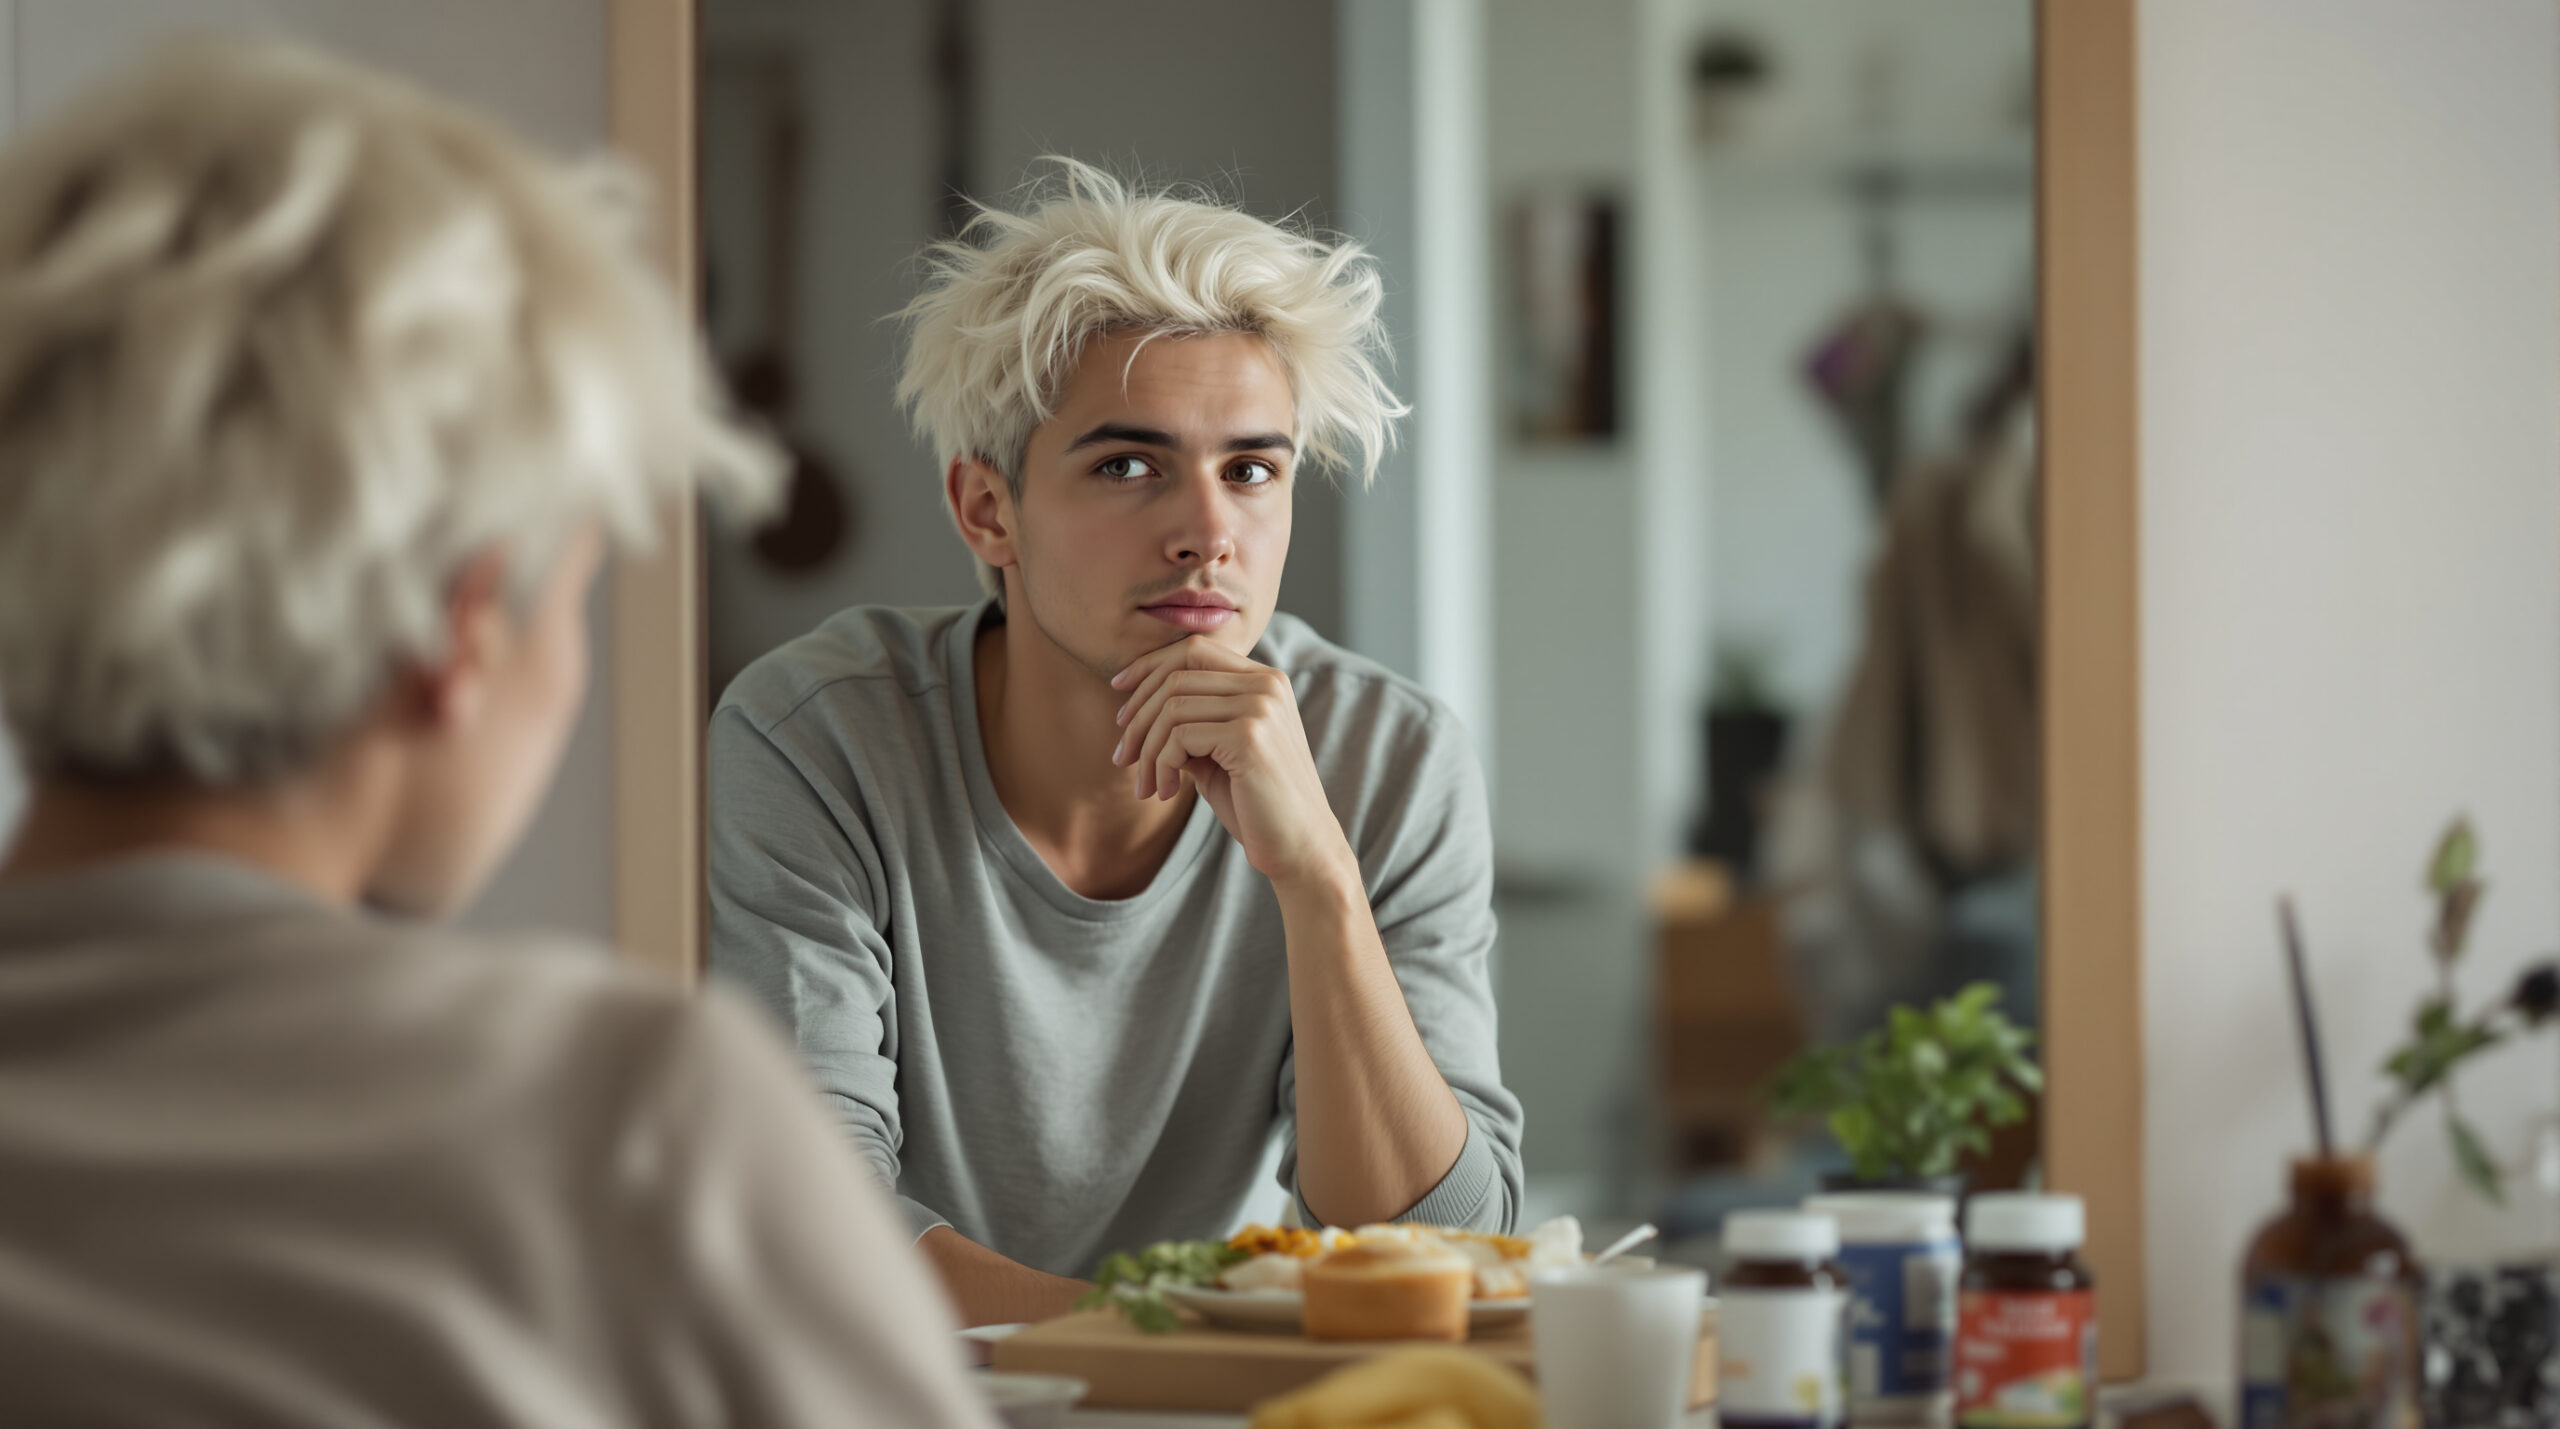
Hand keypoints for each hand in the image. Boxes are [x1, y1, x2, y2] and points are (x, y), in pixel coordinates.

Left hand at [1111, 635, 1355, 887]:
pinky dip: (1162, 765)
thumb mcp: (1218, 754)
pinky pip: (1179, 737)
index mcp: (1264, 681)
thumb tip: (1135, 709)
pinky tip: (1168, 792)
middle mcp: (1266, 684)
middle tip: (1123, 756)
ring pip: (1172, 707)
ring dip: (1147, 750)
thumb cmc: (1257, 805)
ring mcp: (1260, 707)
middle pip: (1176, 676)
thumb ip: (1190, 724)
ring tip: (1146, 786)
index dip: (1149, 666)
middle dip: (1137, 716)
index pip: (1194, 649)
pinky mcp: (1249, 736)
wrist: (1300, 848)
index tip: (1118, 692)